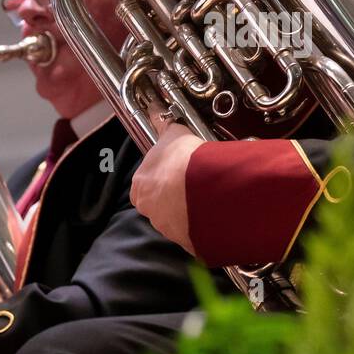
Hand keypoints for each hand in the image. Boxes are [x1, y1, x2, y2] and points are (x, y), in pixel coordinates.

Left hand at [131, 116, 203, 255]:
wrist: (202, 185)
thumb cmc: (183, 160)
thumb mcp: (173, 135)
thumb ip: (164, 127)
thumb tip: (157, 112)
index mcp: (140, 188)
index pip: (145, 185)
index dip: (160, 178)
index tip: (174, 173)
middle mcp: (150, 211)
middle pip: (160, 205)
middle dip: (174, 197)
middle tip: (192, 185)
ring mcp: (169, 228)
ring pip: (178, 219)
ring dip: (189, 211)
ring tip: (206, 198)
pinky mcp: (189, 241)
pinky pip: (195, 233)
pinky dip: (203, 225)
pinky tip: (214, 213)